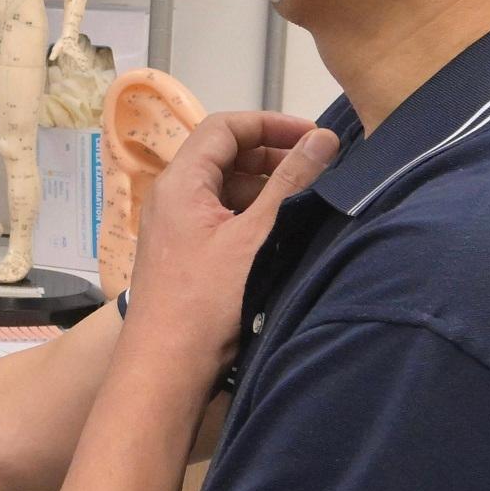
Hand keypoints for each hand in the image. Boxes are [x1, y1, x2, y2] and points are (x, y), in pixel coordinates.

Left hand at [116, 109, 339, 386]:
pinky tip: (283, 231)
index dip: (271, 124)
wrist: (166, 366)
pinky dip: (252, 214)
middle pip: (224, 155)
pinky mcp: (184, 254)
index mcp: (181, 182)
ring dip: (266, 187)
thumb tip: (323, 139)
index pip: (225, 127)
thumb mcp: (257, 236)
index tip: (313, 137)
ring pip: (225, 189)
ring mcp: (175, 226)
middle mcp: (172, 197)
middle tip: (318, 168)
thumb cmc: (207, 301)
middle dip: (273, 155)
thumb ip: (291, 183)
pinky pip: (220, 217)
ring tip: (308, 199)